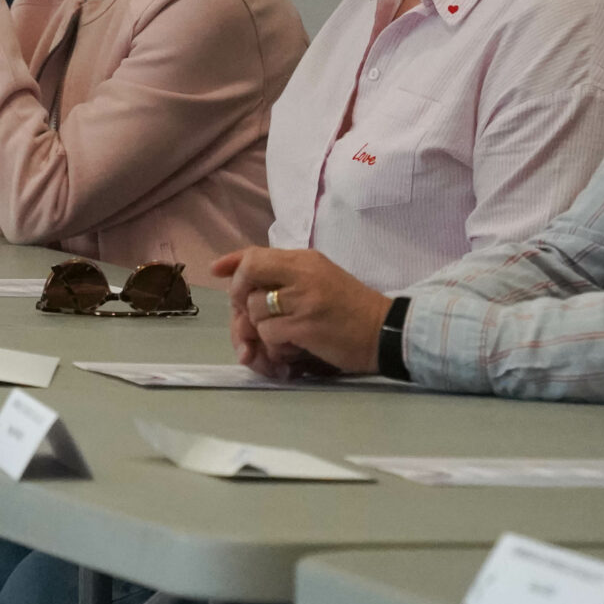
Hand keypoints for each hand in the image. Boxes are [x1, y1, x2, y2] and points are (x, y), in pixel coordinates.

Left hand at [210, 248, 391, 376]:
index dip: (232, 263)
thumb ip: (285, 276)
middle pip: (247, 275)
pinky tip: (294, 350)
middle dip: (241, 299)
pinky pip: (269, 333)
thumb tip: (239, 275)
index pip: (256, 253)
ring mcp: (303, 298)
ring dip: (263, 329)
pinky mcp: (305, 325)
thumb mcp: (320, 279)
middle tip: (250, 316)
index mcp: (305, 259)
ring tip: (285, 337)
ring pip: (255, 310)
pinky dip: (275, 346)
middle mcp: (302, 273)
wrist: (387, 332)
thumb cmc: (352, 309)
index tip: (215, 270)